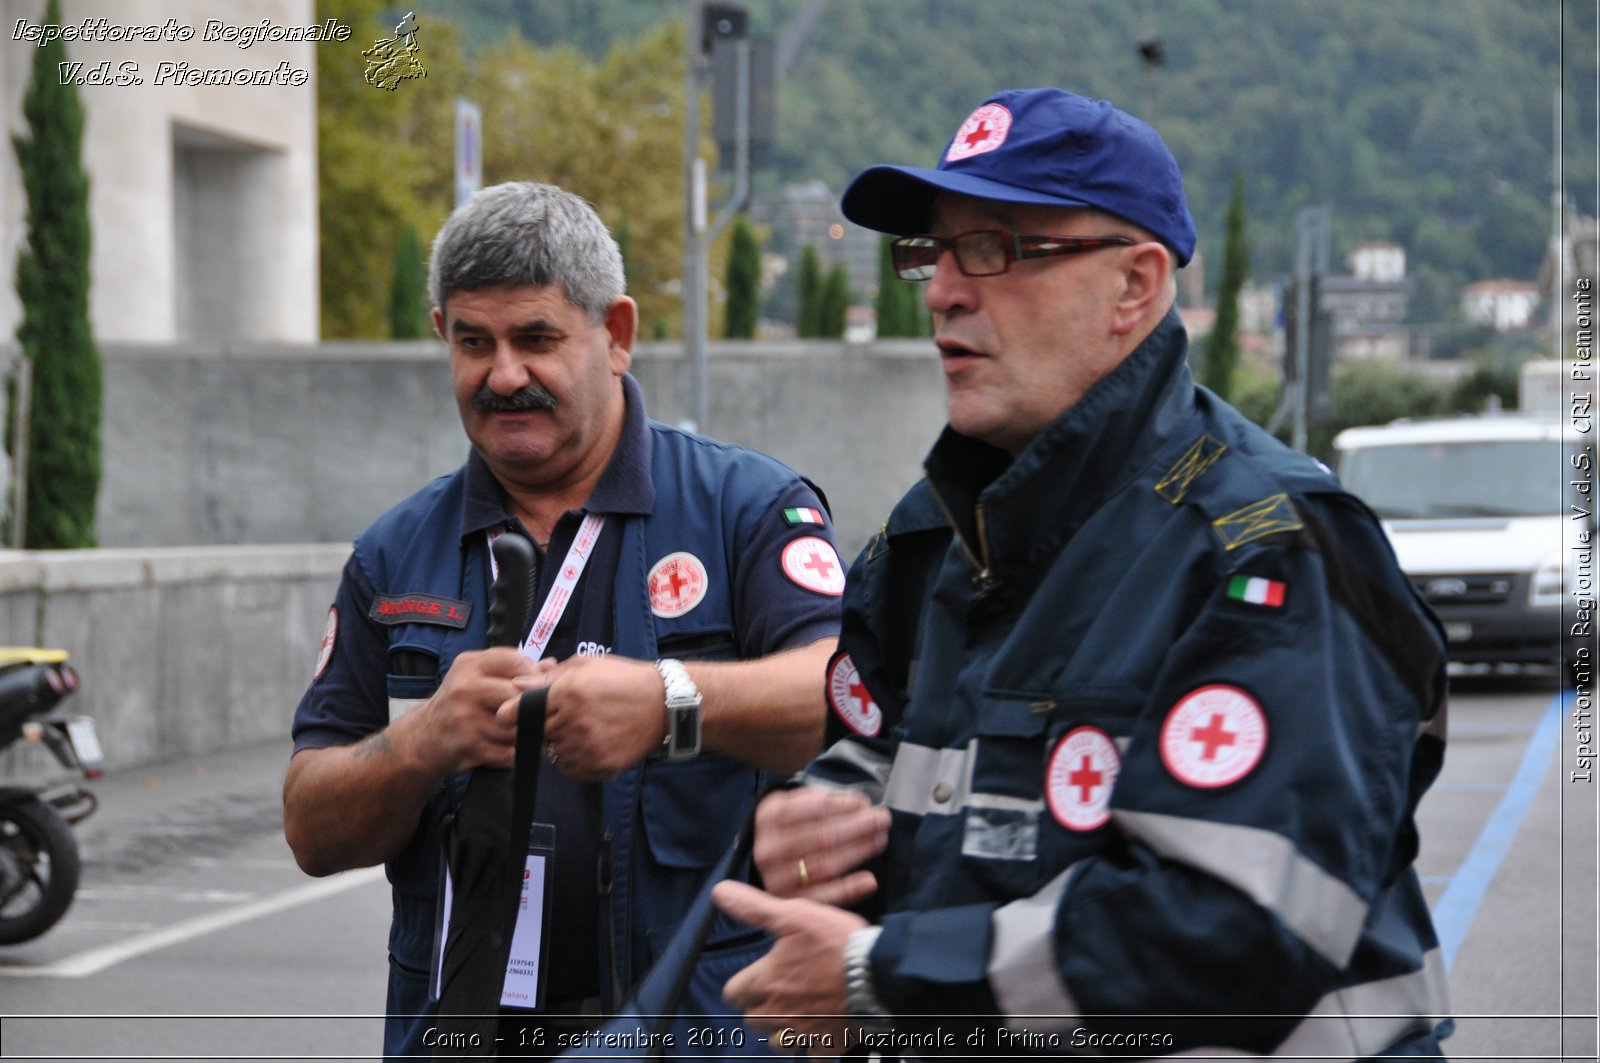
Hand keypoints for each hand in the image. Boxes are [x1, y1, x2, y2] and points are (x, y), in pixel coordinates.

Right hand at [400, 647, 542, 774]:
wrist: (425, 737)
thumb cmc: (460, 702)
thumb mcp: (479, 677)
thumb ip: (514, 670)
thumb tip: (552, 665)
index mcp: (470, 664)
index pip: (517, 661)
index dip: (533, 674)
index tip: (534, 687)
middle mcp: (465, 688)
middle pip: (518, 695)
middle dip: (530, 707)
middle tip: (535, 714)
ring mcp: (465, 718)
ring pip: (516, 727)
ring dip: (524, 733)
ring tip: (520, 732)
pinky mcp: (468, 745)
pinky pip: (507, 752)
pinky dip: (513, 753)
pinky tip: (507, 749)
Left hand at [498, 655, 663, 780]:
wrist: (664, 704)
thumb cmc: (623, 679)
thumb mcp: (586, 665)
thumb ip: (549, 677)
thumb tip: (516, 686)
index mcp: (567, 693)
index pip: (522, 711)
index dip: (513, 713)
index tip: (511, 715)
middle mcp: (573, 723)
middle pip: (535, 735)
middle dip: (540, 727)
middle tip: (559, 718)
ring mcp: (587, 748)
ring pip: (553, 754)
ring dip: (558, 744)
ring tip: (581, 730)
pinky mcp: (600, 766)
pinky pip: (571, 769)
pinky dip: (574, 760)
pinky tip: (589, 744)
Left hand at [714, 881, 865, 1058]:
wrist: (875, 972)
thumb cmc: (834, 942)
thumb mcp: (792, 914)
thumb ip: (752, 907)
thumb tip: (720, 892)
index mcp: (765, 981)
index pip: (733, 992)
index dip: (742, 984)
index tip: (756, 976)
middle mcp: (777, 1011)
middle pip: (752, 1019)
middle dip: (760, 1007)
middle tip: (779, 992)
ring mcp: (802, 1030)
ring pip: (776, 1042)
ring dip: (782, 1030)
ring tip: (796, 1014)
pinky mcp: (827, 1043)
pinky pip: (812, 1057)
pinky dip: (814, 1049)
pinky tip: (821, 1035)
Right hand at [752, 788, 889, 905]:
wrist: (772, 855)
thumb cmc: (794, 823)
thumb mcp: (797, 802)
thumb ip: (824, 800)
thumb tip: (861, 805)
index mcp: (770, 817)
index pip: (810, 809)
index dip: (841, 806)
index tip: (864, 803)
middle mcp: (768, 849)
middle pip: (820, 837)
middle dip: (857, 826)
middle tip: (882, 819)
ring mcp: (777, 877)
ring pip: (825, 865)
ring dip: (858, 851)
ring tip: (880, 839)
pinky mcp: (790, 900)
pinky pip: (823, 897)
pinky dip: (848, 889)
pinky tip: (870, 881)